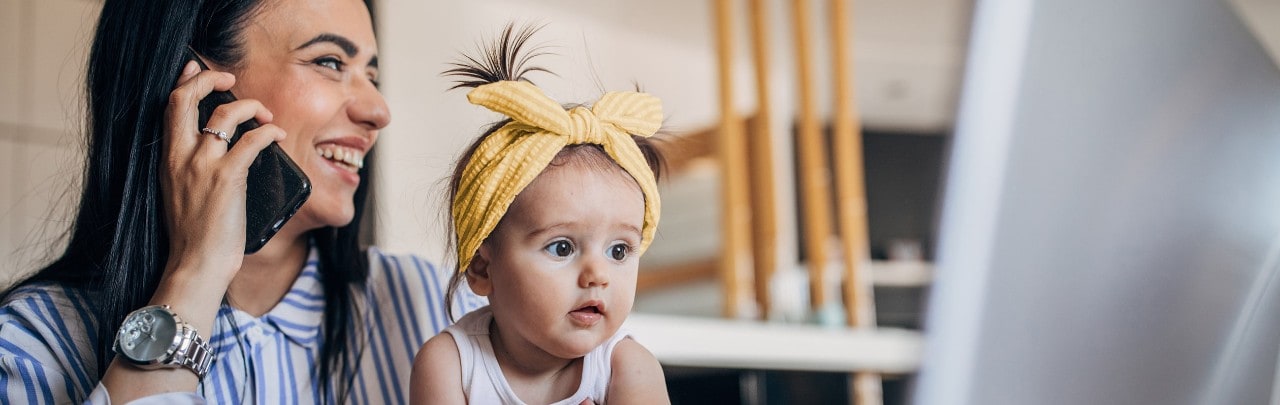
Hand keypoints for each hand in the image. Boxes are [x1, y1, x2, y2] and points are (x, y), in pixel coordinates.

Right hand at [160, 61, 285, 282]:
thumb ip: (189, 170)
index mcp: (167, 160)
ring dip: (251, 107)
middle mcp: (181, 157)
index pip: (170, 108)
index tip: (194, 69)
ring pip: (226, 115)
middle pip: (187, 99)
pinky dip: (269, 131)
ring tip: (265, 114)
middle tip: (230, 80)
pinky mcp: (228, 177)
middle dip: (209, 79)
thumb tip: (213, 154)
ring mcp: (203, 165)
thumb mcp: (180, 194)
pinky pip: (253, 139)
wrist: (196, 264)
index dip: (184, 82)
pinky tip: (278, 134)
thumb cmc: (194, 236)